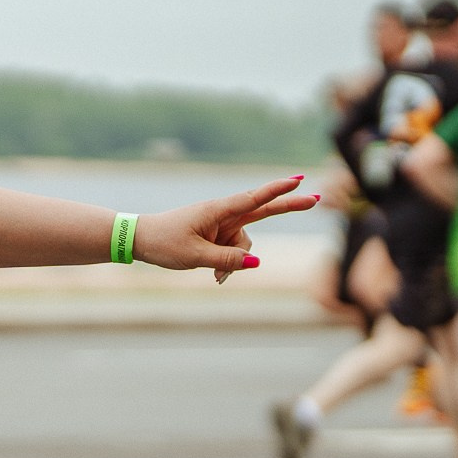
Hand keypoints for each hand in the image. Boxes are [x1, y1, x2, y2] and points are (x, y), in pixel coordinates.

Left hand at [134, 176, 321, 283]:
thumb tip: (256, 262)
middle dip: (288, 206)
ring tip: (213, 274)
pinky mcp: (218, 235)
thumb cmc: (165, 243)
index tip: (298, 180)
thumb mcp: (195, 257)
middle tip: (317, 198)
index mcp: (217, 211)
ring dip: (236, 261)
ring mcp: (222, 225)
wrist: (141, 239)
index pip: (253, 199)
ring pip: (245, 245)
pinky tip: (215, 276)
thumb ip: (227, 260)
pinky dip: (229, 264)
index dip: (277, 191)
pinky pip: (235, 252)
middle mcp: (223, 214)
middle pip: (262, 210)